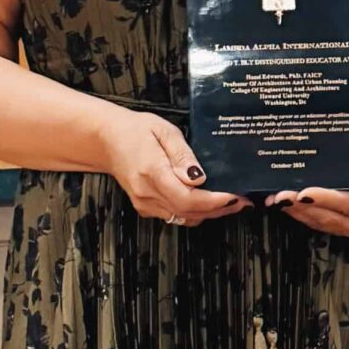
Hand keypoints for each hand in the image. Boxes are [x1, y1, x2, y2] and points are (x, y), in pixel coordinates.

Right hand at [105, 109, 250, 225]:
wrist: (106, 140)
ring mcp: (144, 203)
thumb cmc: (135, 130)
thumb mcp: (163, 131)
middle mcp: (147, 193)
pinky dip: (194, 213)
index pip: (187, 198)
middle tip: (242, 201)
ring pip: (182, 218)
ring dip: (208, 214)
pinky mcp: (144, 207)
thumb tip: (199, 178)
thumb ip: (183, 155)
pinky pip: (174, 216)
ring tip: (231, 203)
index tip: (234, 196)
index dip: (214, 201)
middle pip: (188, 212)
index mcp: (152, 172)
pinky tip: (208, 203)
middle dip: (219, 209)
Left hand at [267, 139, 348, 236]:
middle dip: (305, 208)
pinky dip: (302, 215)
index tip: (304, 193)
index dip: (326, 201)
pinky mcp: (344, 225)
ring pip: (323, 223)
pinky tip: (286, 205)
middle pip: (333, 218)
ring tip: (278, 199)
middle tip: (282, 196)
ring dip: (299, 213)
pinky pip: (321, 223)